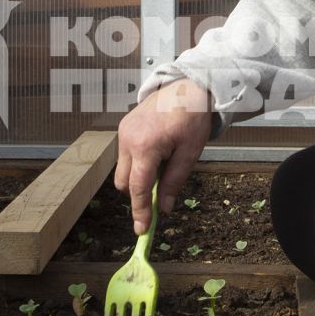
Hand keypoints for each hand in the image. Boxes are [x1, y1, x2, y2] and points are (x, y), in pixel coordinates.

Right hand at [115, 76, 214, 233]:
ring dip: (137, 176)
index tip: (141, 229)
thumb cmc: (192, 117)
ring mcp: (123, 132)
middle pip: (124, 183)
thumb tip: (163, 208)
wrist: (186, 86)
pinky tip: (156, 152)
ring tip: (163, 164)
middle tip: (160, 191)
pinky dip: (136, 162)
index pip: (138, 188)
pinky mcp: (123, 127)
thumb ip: (174, 181)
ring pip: (122, 169)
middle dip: (138, 193)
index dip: (140, 211)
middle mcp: (128, 140)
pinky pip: (124, 155)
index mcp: (146, 147)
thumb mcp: (190, 153)